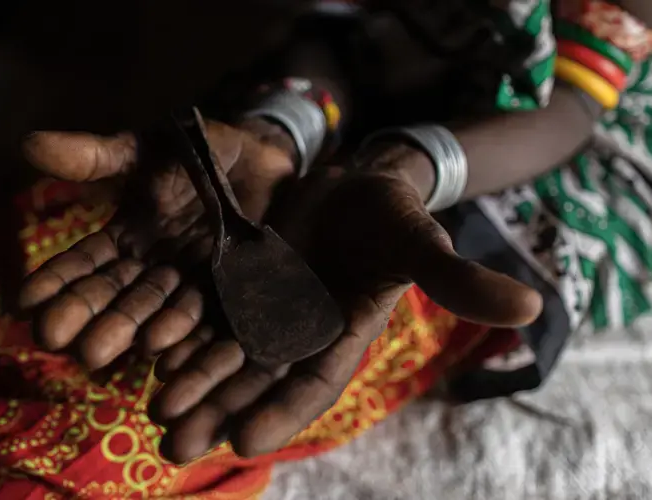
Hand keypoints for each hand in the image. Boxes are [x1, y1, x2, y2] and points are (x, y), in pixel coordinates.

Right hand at [18, 119, 295, 368]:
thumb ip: (97, 157)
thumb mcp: (147, 150)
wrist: (266, 159)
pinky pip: (209, 320)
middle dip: (87, 317)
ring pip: (157, 314)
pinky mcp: (232, 294)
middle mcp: (155, 270)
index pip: (85, 264)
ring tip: (102, 352)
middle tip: (54, 340)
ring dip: (129, 333)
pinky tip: (165, 357)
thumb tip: (27, 145)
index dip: (55, 282)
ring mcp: (193, 285)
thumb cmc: (202, 150)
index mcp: (128, 238)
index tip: (23, 303)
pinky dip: (186, 339)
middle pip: (118, 297)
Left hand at [150, 144, 542, 462]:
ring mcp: (266, 308)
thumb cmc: (393, 219)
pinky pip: (209, 311)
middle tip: (175, 443)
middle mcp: (299, 331)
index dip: (279, 412)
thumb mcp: (422, 244)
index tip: (243, 440)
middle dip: (217, 411)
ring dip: (191, 382)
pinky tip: (151, 354)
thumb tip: (529, 308)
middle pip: (254, 380)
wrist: (355, 187)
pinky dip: (182, 334)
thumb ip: (457, 279)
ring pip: (223, 352)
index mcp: (341, 335)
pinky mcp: (242, 281)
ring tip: (154, 409)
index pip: (310, 385)